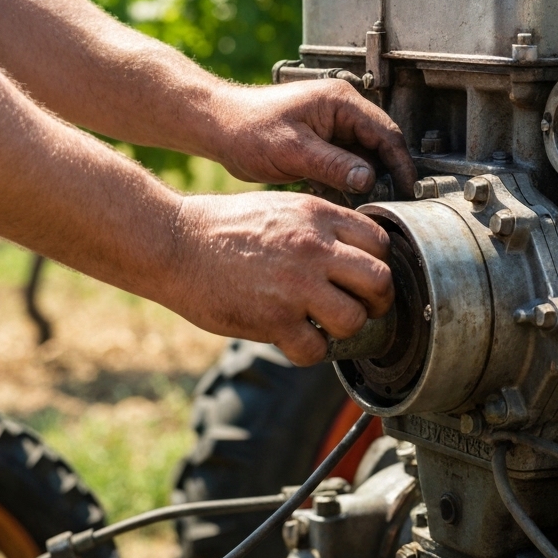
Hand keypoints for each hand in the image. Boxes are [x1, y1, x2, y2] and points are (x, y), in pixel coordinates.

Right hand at [163, 190, 393, 364]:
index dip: (378, 264)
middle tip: (359, 307)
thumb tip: (352, 254)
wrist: (176, 242)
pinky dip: (309, 350)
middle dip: (375, 301)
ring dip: (344, 329)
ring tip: (323, 325)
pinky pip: (316, 349)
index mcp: (318, 216)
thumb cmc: (223, 226)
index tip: (364, 278)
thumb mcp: (281, 207)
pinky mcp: (274, 319)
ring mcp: (296, 285)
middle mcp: (314, 248)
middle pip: (380, 282)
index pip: (380, 243)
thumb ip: (320, 227)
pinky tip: (294, 337)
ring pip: (354, 319)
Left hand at [210, 80, 416, 197]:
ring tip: (371, 209)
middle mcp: (341, 110)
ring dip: (368, 182)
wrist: (219, 127)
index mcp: (340, 102)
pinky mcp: (322, 143)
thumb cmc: (248, 128)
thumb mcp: (293, 150)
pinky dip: (349, 183)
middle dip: (388, 175)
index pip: (386, 133)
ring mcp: (332, 126)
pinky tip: (347, 204)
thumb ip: (333, 164)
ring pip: (364, 158)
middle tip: (392, 206)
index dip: (401, 164)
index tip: (409, 191)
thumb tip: (368, 179)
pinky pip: (346, 164)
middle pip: (380, 146)